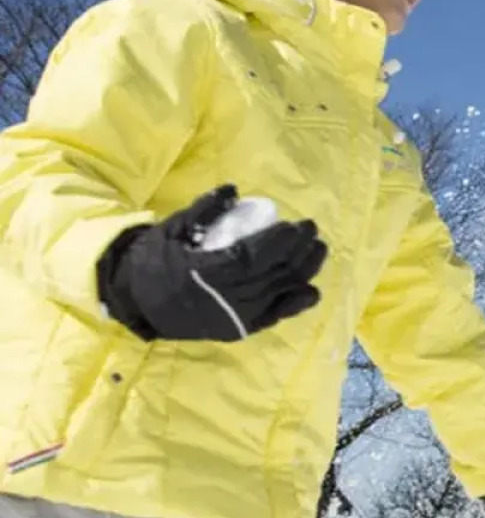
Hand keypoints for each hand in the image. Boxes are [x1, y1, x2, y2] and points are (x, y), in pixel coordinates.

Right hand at [96, 185, 325, 341]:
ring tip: (319, 251)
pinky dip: (293, 305)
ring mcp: (232, 317)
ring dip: (302, 272)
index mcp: (204, 273)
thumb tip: (233, 189)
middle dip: (297, 251)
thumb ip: (203, 211)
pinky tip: (311, 292)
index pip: (253, 257)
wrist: (132, 301)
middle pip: (272, 274)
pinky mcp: (236, 329)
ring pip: (277, 294)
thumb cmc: (151, 261)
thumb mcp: (171, 230)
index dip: (280, 242)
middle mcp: (223, 299)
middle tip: (312, 230)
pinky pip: (271, 317)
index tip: (297, 225)